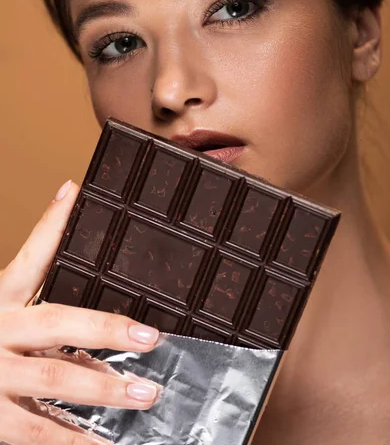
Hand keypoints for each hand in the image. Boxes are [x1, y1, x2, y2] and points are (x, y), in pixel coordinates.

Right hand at [0, 180, 160, 444]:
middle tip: (152, 338)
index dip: (55, 223)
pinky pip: (39, 431)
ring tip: (146, 393)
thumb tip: (72, 191)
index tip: (81, 196)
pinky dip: (75, 439)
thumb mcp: (8, 297)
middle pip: (55, 324)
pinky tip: (107, 443)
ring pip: (54, 379)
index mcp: (3, 297)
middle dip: (106, 330)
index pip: (32, 254)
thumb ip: (39, 255)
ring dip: (104, 388)